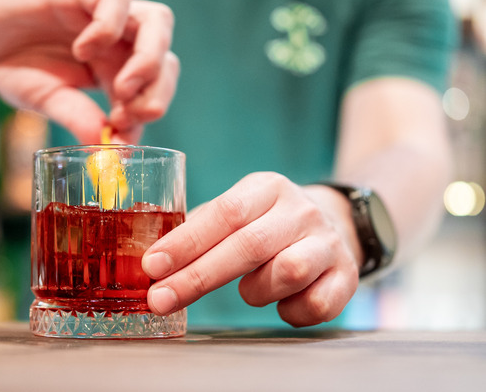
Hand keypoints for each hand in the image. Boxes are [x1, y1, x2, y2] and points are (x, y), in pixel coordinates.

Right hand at [0, 0, 178, 143]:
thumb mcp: (46, 100)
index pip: (152, 93)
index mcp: (116, 72)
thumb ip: (76, 117)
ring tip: (121, 87)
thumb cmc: (15, 66)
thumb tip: (105, 150)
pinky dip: (107, 27)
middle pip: (166, 59)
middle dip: (158, 91)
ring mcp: (104, 17)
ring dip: (149, 59)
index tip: (122, 140)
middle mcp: (119, 43)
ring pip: (157, 22)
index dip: (144, 117)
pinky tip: (82, 50)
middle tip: (132, 115)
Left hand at [142, 172, 362, 326]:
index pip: (224, 213)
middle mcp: (301, 210)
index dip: (186, 242)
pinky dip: (290, 311)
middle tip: (160, 300)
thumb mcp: (237, 211)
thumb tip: (151, 262)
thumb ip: (199, 229)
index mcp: (267, 188)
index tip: (152, 266)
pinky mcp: (347, 275)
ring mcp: (328, 242)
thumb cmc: (265, 224)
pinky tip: (281, 303)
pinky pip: (315, 305)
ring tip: (246, 290)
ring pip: (288, 272)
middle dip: (198, 277)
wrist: (333, 225)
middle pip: (248, 245)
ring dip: (255, 291)